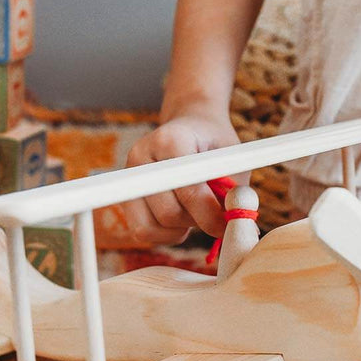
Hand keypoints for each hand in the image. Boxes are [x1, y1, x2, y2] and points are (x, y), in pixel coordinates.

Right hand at [123, 114, 241, 244]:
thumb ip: (234, 192)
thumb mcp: (233, 161)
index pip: (189, 191)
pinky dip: (166, 233)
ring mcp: (127, 176)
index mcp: (170, 140)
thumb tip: (236, 226)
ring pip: (152, 227)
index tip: (228, 224)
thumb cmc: (215, 146)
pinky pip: (142, 231)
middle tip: (215, 215)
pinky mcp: (124, 195)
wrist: (191, 127)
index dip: (211, 215)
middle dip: (197, 221)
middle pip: (169, 213)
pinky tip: (181, 217)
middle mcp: (141, 156)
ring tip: (196, 212)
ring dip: (181, 228)